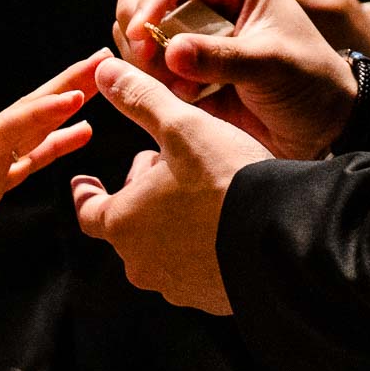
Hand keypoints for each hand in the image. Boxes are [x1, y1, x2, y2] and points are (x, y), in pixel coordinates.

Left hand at [0, 49, 107, 265]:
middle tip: (103, 59)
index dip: (41, 115)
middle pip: (27, 116)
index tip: (76, 95)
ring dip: (67, 110)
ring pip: (33, 134)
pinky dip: (53, 147)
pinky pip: (25, 164)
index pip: (4, 130)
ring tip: (104, 90)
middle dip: (65, 88)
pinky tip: (78, 134)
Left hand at [71, 58, 271, 314]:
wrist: (284, 237)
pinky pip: (196, 270)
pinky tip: (225, 224)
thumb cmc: (224, 178)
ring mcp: (177, 286)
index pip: (88, 211)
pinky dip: (201, 247)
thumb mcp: (181, 127)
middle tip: (160, 169)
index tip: (85, 182)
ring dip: (170, 222)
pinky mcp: (211, 299)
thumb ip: (140, 99)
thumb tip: (103, 71)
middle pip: (127, 227)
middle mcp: (141, 263)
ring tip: (198, 192)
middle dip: (139, 196)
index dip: (86, 193)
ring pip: (162, 249)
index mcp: (122, 223)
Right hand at [115, 0, 356, 159]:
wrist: (320, 125)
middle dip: (136, 17)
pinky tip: (182, 96)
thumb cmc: (309, 83)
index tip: (139, 34)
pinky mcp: (184, 59)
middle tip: (143, 56)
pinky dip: (149, 75)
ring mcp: (193, 26)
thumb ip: (220, 58)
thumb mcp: (270, 66)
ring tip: (174, 84)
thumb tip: (171, 51)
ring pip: (140, 20)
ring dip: (142, 52)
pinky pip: (145, 56)